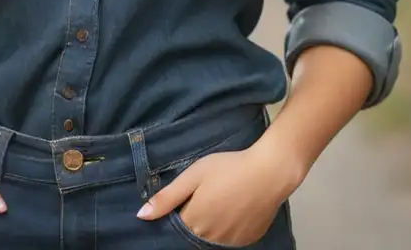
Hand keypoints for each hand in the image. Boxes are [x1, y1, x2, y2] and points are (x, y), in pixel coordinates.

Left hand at [136, 146, 298, 246]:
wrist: (268, 172)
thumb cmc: (228, 168)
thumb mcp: (194, 175)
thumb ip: (168, 197)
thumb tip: (141, 216)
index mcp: (195, 223)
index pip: (176, 227)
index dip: (179, 213)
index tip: (184, 200)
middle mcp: (211, 239)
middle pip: (195, 234)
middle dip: (194, 220)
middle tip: (204, 197)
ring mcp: (231, 243)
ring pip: (213, 238)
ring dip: (211, 225)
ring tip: (220, 200)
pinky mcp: (248, 241)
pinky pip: (231, 239)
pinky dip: (228, 228)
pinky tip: (234, 208)